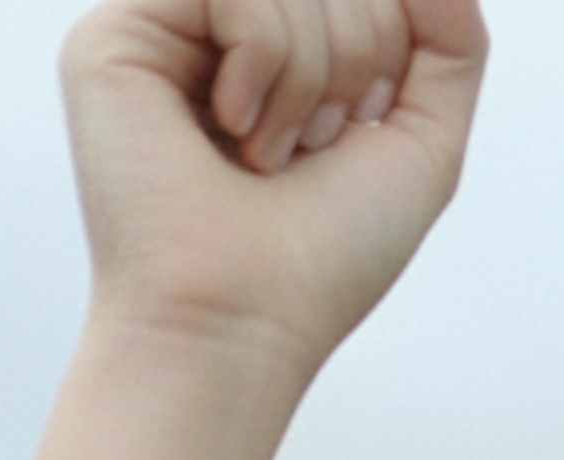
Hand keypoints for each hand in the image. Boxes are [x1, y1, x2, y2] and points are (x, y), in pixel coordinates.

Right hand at [59, 0, 486, 376]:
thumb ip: (449, 34)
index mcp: (272, 51)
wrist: (245, 326)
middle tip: (310, 151)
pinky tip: (230, 132)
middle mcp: (211, 31)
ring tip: (267, 156)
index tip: (350, 136)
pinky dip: (267, 64)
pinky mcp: (115, 36)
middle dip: (356, 58)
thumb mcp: (422, 139)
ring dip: (312, 75)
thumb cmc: (323, 260)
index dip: (385, 48)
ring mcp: (160, 26)